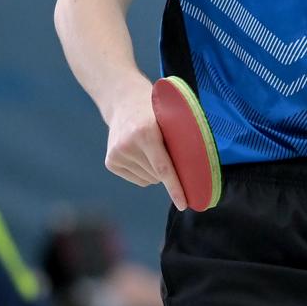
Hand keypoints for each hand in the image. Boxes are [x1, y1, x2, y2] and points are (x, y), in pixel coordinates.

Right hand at [100, 79, 185, 210]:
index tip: (184, 204)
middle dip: (169, 171)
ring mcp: (117, 154)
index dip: (175, 188)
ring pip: (149, 180)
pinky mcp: (111, 162)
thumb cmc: (155, 111)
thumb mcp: (169, 118)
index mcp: (145, 133)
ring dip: (156, 172)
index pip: (163, 168)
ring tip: (151, 148)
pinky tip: (141, 155)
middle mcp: (128, 145)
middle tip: (167, 149)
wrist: (124, 101)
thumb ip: (180, 140)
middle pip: (157, 176)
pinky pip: (138, 180)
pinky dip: (145, 173)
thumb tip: (195, 173)